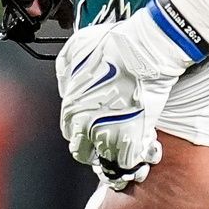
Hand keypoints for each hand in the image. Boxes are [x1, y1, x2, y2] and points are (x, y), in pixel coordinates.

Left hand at [57, 1, 198, 180]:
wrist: (142, 51)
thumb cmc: (112, 46)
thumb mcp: (74, 49)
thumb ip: (66, 71)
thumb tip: (67, 85)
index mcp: (71, 108)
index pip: (70, 133)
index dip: (82, 131)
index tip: (92, 128)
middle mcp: (85, 126)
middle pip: (83, 152)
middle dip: (93, 149)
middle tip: (107, 140)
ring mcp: (108, 135)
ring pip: (106, 161)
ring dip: (114, 154)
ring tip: (125, 144)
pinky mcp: (132, 139)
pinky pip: (128, 162)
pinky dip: (133, 158)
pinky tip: (140, 146)